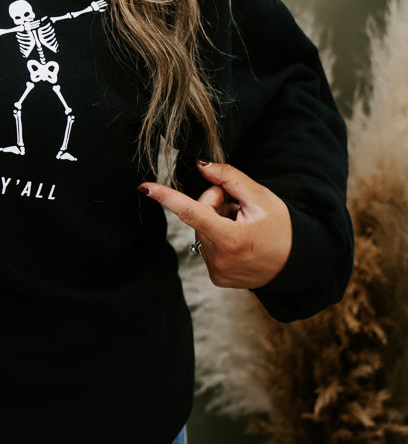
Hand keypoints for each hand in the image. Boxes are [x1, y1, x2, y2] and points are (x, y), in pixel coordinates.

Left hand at [139, 159, 292, 289]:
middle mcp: (220, 259)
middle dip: (214, 204)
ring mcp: (217, 272)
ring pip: (202, 231)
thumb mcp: (260, 197)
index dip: (166, 197)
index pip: (191, 212)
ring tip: (243, 226)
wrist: (298, 263)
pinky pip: (207, 247)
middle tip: (239, 207)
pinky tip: (240, 241)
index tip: (145, 188)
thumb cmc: (282, 228)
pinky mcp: (217, 278)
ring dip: (217, 222)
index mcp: (230, 239)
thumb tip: (201, 165)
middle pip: (199, 216)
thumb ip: (228, 178)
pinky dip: (219, 239)